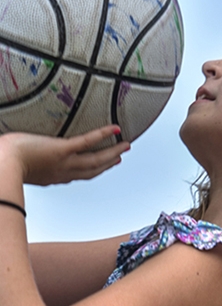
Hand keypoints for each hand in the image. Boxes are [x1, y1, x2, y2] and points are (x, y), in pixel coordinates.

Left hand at [0, 126, 129, 185]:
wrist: (1, 167)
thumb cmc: (2, 165)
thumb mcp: (16, 164)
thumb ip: (23, 160)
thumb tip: (17, 150)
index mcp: (53, 176)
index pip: (78, 174)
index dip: (93, 171)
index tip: (102, 166)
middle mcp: (63, 172)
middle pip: (93, 170)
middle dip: (108, 164)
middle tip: (120, 157)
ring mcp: (65, 162)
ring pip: (96, 160)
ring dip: (113, 153)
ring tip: (125, 146)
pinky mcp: (62, 150)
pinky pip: (88, 142)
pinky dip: (103, 136)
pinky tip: (114, 129)